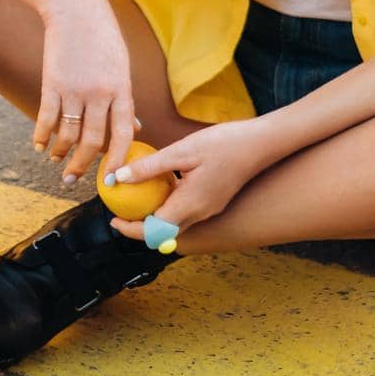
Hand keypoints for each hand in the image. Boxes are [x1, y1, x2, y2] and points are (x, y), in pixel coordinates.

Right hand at [33, 0, 139, 184]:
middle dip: (82, 165)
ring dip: (60, 153)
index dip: (117, 160)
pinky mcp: (51, 83)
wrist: (75, 9)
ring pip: (67, 134)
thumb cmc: (102, 39)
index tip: (111, 179)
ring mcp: (75, 88)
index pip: (123, 134)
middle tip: (73, 180)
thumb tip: (136, 128)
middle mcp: (100, 93)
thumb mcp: (121, 67)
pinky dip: (42, 136)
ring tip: (56, 161)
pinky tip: (40, 146)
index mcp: (122, 89)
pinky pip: (46, 119)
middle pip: (92, 141)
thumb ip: (125, 100)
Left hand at [105, 121, 262, 239]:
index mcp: (191, 205)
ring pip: (175, 223)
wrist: (261, 143)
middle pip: (163, 233)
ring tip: (137, 198)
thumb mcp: (182, 150)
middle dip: (139, 227)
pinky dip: (169, 205)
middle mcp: (200, 213)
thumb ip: (149, 167)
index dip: (131, 230)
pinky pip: (186, 211)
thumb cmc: (223, 143)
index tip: (113, 219)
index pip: (154, 231)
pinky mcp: (214, 202)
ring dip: (155, 217)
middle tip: (120, 210)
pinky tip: (161, 185)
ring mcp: (209, 209)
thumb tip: (118, 178)